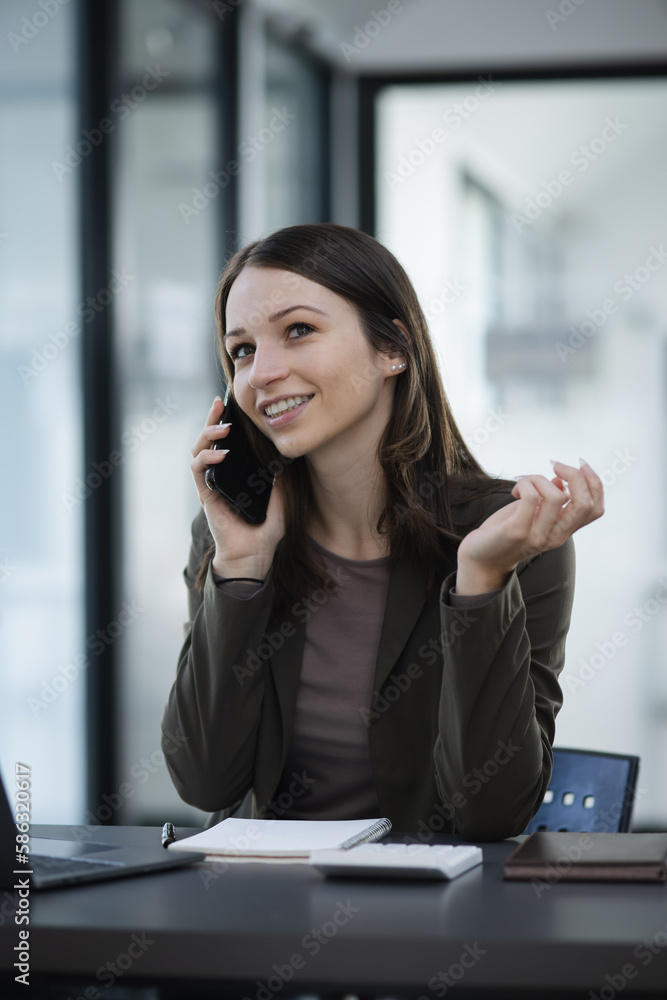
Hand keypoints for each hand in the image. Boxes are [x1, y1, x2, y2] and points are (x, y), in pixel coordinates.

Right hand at [190, 397, 286, 576]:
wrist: (254, 554)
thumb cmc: (267, 528)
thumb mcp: (282, 497)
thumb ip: (281, 477)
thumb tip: (284, 455)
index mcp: (236, 471)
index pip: (226, 440)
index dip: (225, 420)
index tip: (230, 403)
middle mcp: (221, 474)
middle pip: (209, 439)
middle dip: (212, 419)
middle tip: (219, 403)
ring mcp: (211, 482)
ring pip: (198, 450)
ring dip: (208, 435)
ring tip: (223, 427)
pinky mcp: (206, 494)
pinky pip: (198, 470)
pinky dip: (206, 458)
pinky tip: (220, 453)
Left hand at [455, 459, 603, 594]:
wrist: (481, 558)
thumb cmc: (505, 532)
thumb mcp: (532, 514)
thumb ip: (550, 501)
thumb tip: (561, 480)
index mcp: (564, 531)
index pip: (596, 509)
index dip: (594, 482)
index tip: (579, 464)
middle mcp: (556, 536)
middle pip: (584, 504)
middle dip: (575, 476)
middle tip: (555, 466)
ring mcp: (538, 535)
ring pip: (556, 496)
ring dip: (539, 479)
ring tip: (524, 483)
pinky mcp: (518, 530)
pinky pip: (531, 497)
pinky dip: (525, 484)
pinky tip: (515, 490)